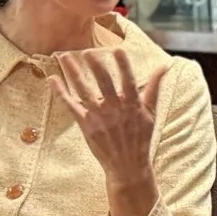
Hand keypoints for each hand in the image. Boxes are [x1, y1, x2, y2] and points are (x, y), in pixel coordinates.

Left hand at [49, 48, 165, 192]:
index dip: (123, 66)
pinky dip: (60, 93)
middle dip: (95, 65)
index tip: (117, 49)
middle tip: (86, 50)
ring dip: (73, 72)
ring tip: (63, 55)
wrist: (127, 166)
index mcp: (132, 105)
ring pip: (84, 90)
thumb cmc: (141, 137)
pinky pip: (70, 106)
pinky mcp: (85, 125)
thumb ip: (155, 87)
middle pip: (103, 83)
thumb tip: (164, 66)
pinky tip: (52, 79)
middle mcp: (115, 109)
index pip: (128, 81)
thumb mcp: (152, 112)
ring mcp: (99, 117)